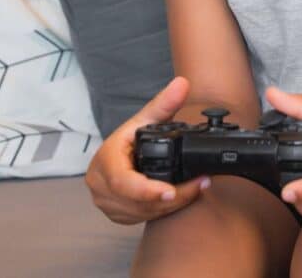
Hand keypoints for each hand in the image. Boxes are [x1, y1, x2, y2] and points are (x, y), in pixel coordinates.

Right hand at [85, 76, 208, 223]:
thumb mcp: (144, 120)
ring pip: (142, 212)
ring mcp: (107, 203)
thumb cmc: (129, 139)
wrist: (117, 157)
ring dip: (172, 204)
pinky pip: (141, 218)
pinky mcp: (116, 214)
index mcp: (105, 161)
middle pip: (137, 201)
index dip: (146, 190)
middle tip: (200, 185)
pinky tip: (182, 198)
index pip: (122, 182)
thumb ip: (164, 104)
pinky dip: (164, 210)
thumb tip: (182, 83)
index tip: (170, 190)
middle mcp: (101, 186)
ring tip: (198, 188)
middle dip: (172, 196)